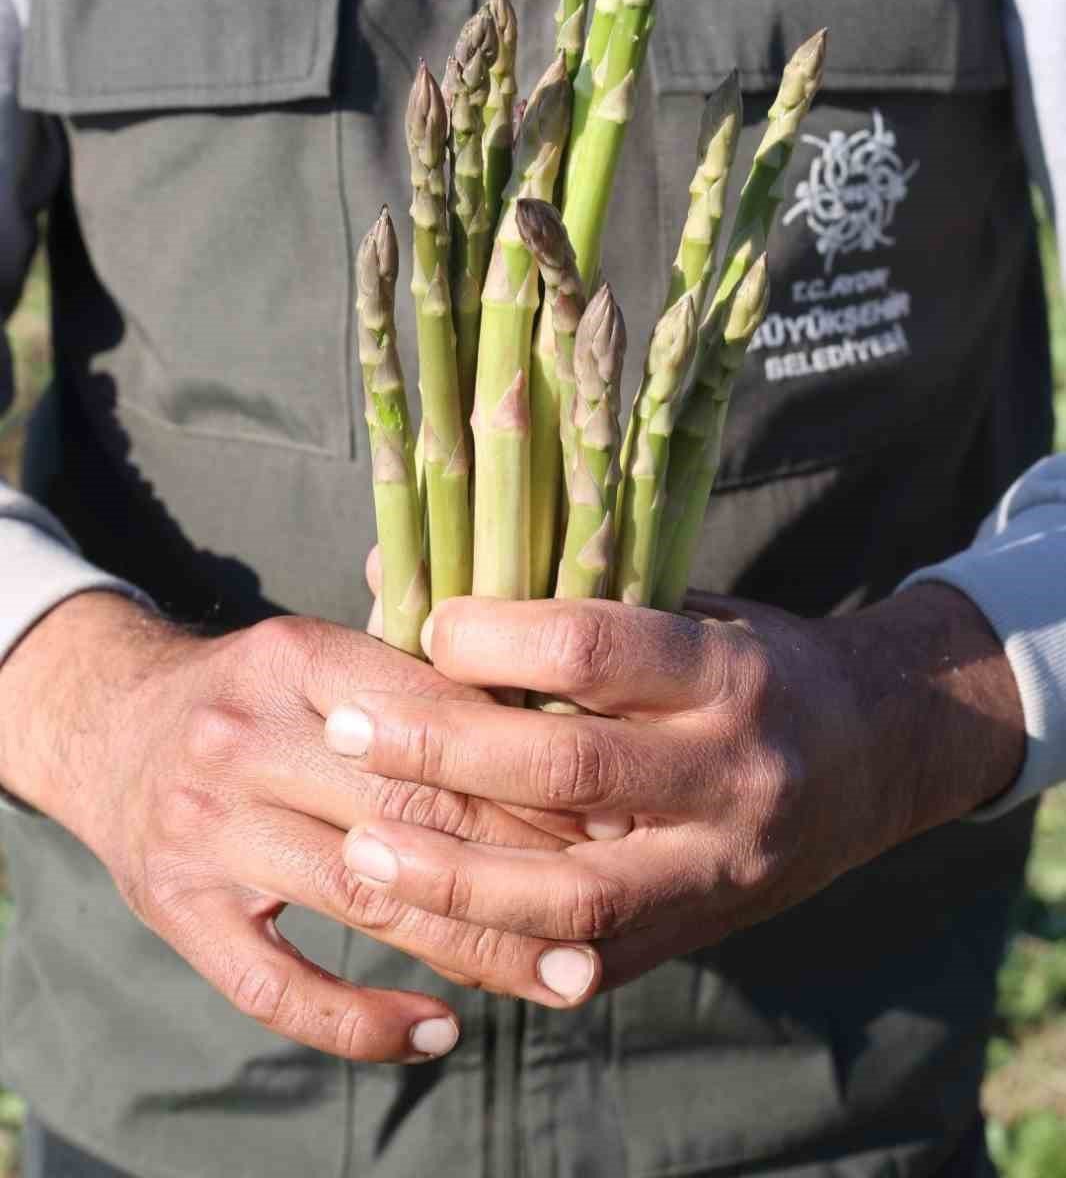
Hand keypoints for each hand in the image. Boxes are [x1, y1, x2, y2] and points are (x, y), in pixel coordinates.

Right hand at [0, 592, 602, 1062]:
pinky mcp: (176, 907)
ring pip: (364, 899)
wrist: (111, 723)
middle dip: (522, 862)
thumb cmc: (258, 693)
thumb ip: (417, 684)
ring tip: (565, 979)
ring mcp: (204, 827)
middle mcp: (243, 736)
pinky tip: (437, 1034)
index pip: (433, 718)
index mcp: (296, 657)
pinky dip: (360, 1021)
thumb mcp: (324, 656)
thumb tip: (559, 733)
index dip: (526, 771)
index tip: (608, 811)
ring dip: (474, 947)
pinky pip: (275, 985)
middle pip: (409, 811)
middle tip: (610, 901)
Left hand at [324, 582, 1024, 990]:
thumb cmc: (755, 662)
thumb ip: (563, 599)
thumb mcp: (687, 606)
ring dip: (452, 876)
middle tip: (346, 726)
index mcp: (726, 671)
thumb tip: (399, 567)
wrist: (877, 756)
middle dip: (443, 749)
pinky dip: (497, 948)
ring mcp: (719, 868)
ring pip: (572, 892)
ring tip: (361, 849)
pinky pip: (584, 957)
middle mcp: (731, 772)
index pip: (594, 648)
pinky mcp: (699, 933)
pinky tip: (420, 924)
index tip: (426, 625)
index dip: (495, 636)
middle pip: (567, 766)